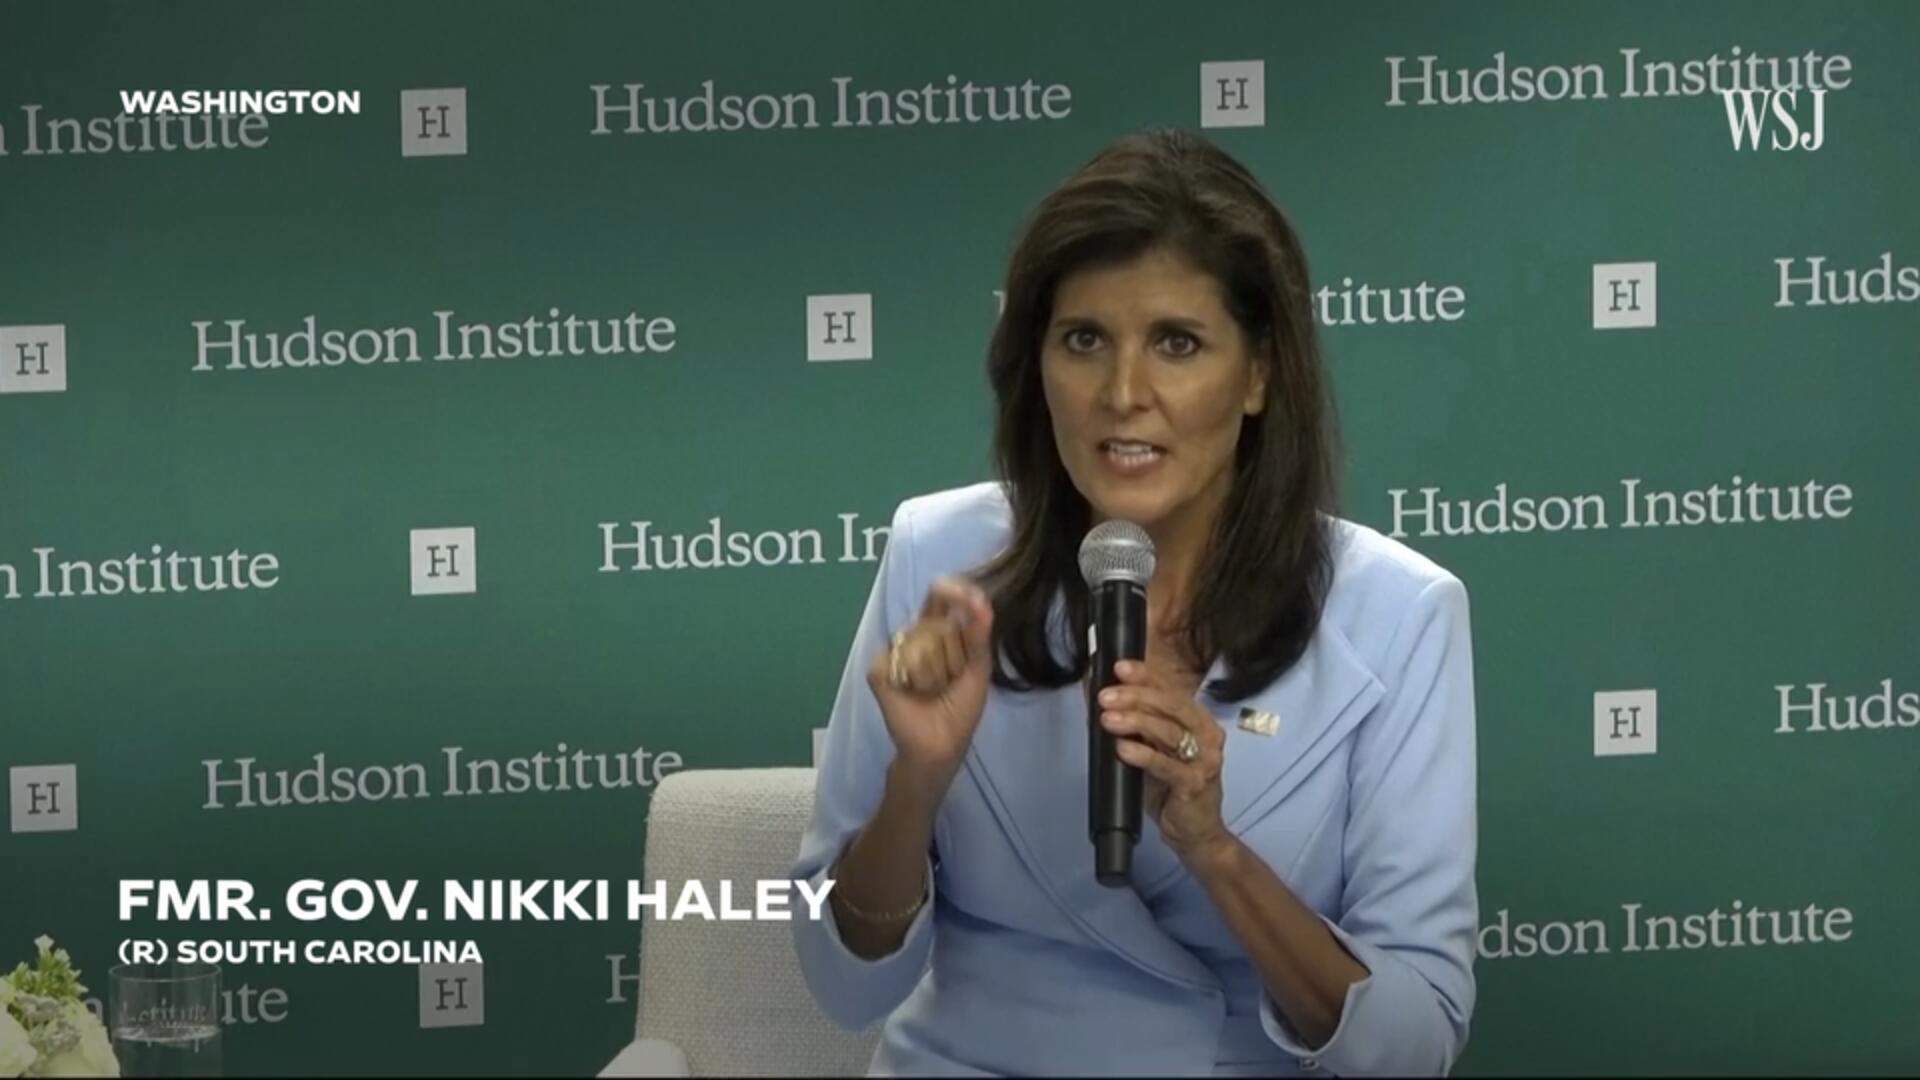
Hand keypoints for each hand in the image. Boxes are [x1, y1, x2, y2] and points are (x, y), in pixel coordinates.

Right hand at [866, 575, 995, 788]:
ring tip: (934, 689)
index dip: (953, 593)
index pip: (942, 602)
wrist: (939, 746)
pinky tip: (914, 693)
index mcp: (940, 634)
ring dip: (935, 669)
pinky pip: (897, 659)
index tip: (966, 591)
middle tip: (952, 675)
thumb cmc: (960, 709)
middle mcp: (915, 638)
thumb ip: (979, 635)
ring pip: (916, 639)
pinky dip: (913, 680)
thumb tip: (982, 602)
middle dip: (951, 645)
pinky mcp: (878, 671)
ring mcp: (895, 653)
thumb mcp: (977, 670)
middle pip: (931, 619)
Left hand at [1097, 660, 1232, 867]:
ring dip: (1136, 722)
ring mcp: (1205, 759)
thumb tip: (1097, 697)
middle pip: (1171, 705)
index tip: (1118, 667)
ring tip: (1108, 719)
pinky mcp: (1195, 784)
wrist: (1194, 833)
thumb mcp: (1150, 751)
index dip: (1145, 675)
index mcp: (1197, 720)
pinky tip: (1123, 749)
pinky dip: (1143, 755)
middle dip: (1135, 696)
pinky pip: (1166, 765)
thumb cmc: (1169, 789)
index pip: (1170, 689)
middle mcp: (1207, 735)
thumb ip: (1133, 726)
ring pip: (1169, 732)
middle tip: (1105, 696)